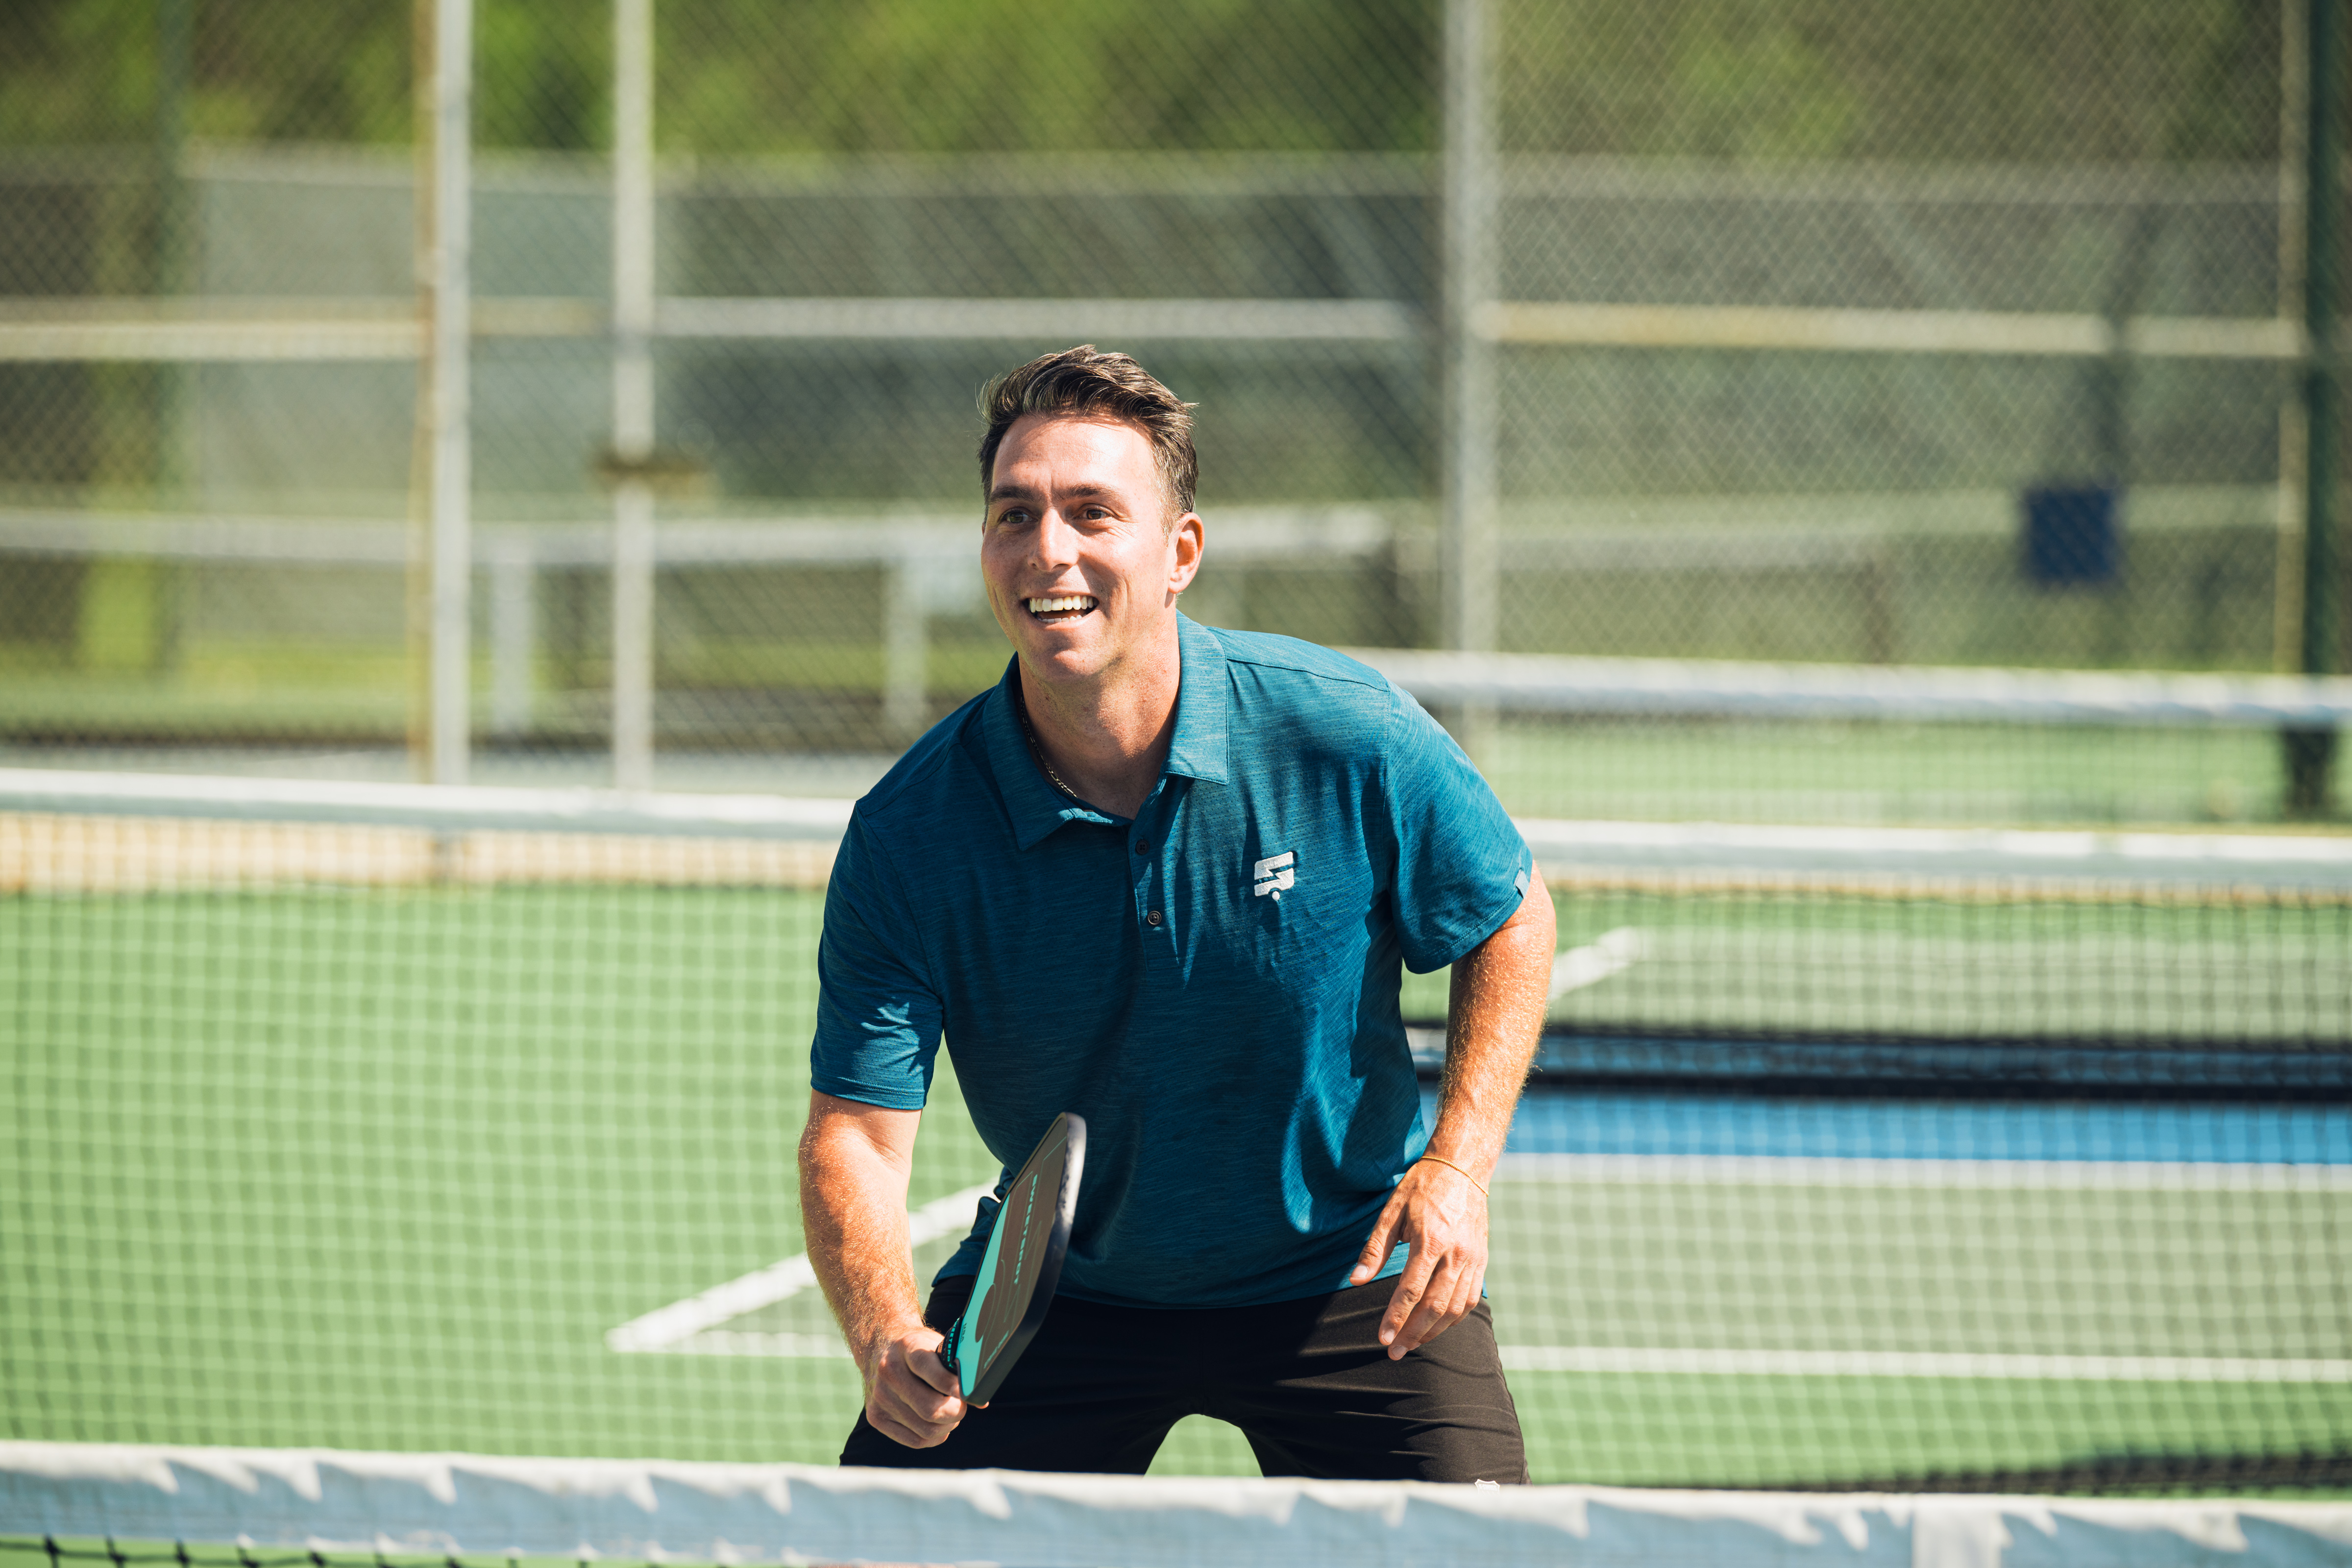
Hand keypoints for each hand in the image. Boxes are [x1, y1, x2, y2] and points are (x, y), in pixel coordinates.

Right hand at [860, 1323, 978, 1446]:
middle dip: (955, 1413)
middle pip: (930, 1409)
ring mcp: (879, 1397)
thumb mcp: (935, 1344)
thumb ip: (956, 1366)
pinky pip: (914, 1440)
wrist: (880, 1348)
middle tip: (962, 1407)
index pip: (932, 1371)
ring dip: (947, 1426)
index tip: (967, 1393)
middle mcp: (889, 1372)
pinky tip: (939, 1426)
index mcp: (907, 1347)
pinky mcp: (876, 1417)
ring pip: (925, 1429)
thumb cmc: (918, 1349)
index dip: (954, 1387)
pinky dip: (934, 1437)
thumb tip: (979, 1398)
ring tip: (951, 1415)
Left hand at [1348, 1158, 1489, 1359]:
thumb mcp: (1392, 1212)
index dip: (1395, 1318)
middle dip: (1413, 1334)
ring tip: (1413, 1344)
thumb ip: (1374, 1250)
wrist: (1462, 1169)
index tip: (1382, 1338)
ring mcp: (1473, 1258)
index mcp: (1431, 1239)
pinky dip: (1455, 1318)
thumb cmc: (1422, 1187)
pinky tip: (1438, 1327)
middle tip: (1394, 1352)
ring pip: (1455, 1308)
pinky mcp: (1482, 1260)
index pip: (1411, 1290)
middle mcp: (1456, 1253)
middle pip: (1435, 1306)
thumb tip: (1355, 1281)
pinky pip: (1471, 1299)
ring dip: (1434, 1332)